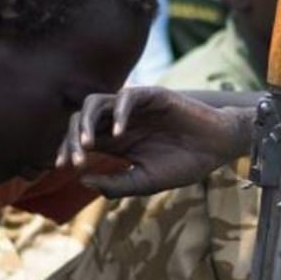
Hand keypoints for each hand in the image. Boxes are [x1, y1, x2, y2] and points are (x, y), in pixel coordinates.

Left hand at [56, 87, 254, 197]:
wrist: (217, 149)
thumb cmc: (183, 165)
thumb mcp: (145, 182)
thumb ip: (115, 184)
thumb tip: (81, 179)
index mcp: (115, 141)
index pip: (78, 139)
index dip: (67, 150)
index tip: (63, 169)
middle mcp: (119, 121)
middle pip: (80, 119)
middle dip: (71, 139)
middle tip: (73, 161)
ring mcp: (134, 107)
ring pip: (95, 103)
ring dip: (86, 123)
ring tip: (88, 146)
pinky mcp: (152, 96)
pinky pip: (126, 97)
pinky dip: (118, 112)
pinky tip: (119, 133)